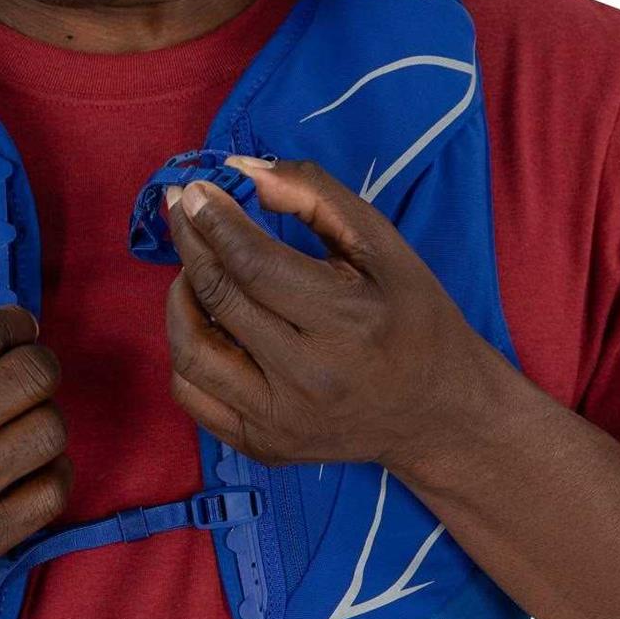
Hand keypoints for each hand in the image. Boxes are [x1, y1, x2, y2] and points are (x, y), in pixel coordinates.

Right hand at [0, 290, 71, 618]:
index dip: (9, 322)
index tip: (11, 328)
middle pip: (32, 375)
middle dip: (34, 361)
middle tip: (19, 370)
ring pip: (49, 429)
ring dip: (41, 414)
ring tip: (16, 420)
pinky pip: (51, 494)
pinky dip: (48, 471)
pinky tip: (23, 467)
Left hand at [163, 157, 497, 470]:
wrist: (440, 414)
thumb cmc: (412, 317)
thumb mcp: (382, 244)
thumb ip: (314, 195)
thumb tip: (241, 171)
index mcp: (347, 322)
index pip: (253, 263)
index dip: (213, 220)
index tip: (192, 189)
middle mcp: (309, 377)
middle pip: (220, 297)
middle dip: (190, 242)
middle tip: (181, 210)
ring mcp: (281, 420)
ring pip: (191, 351)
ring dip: (179, 297)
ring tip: (194, 268)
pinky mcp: (263, 447)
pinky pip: (192, 395)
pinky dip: (184, 351)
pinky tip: (204, 321)